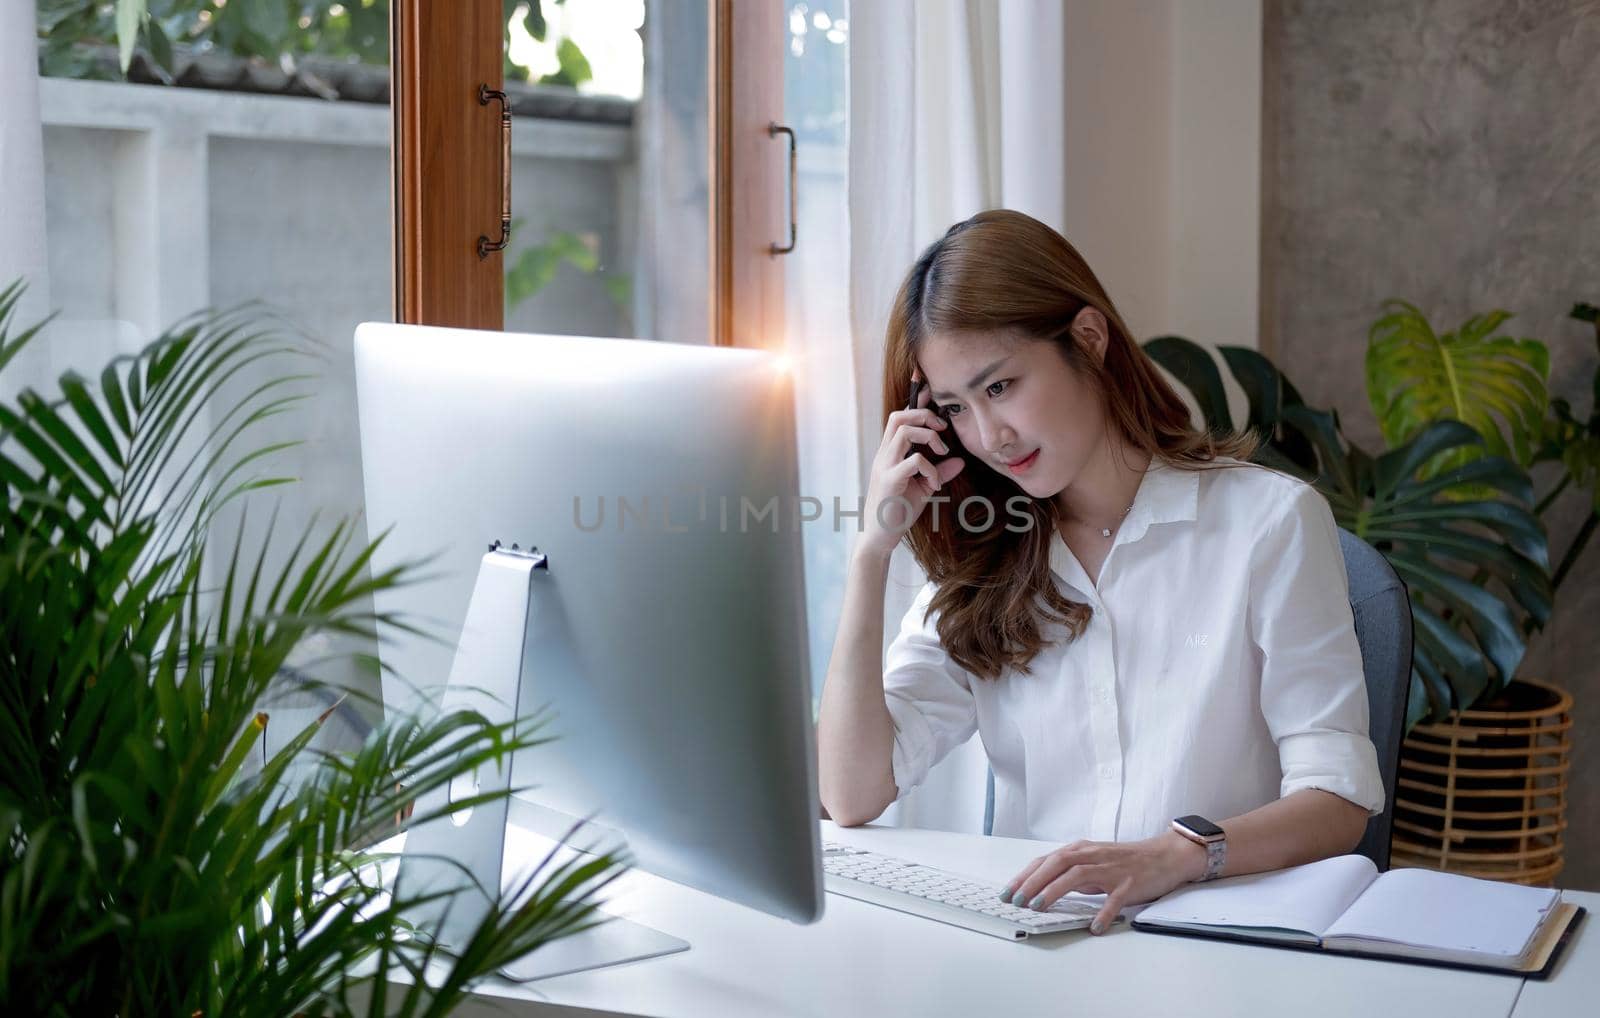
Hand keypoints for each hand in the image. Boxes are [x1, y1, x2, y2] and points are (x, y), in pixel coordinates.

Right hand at [858, 370, 965, 558]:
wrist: (880, 536)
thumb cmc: (898, 511)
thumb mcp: (924, 488)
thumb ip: (940, 472)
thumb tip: (960, 461)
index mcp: (891, 452)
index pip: (901, 418)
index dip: (915, 400)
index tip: (928, 386)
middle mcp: (885, 454)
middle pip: (900, 416)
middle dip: (925, 414)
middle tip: (943, 430)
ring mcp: (885, 466)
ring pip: (904, 431)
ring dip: (929, 437)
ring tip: (942, 452)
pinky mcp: (890, 481)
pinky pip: (913, 461)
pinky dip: (931, 469)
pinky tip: (935, 483)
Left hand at [999, 832, 1207, 934]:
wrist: (1164, 855)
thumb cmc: (1125, 861)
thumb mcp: (1093, 861)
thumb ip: (1070, 871)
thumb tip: (1041, 887)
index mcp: (1081, 850)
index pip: (1046, 861)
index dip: (1024, 876)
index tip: (1007, 891)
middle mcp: (1092, 856)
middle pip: (1056, 864)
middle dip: (1032, 882)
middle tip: (1016, 900)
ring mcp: (1111, 869)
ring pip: (1077, 876)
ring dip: (1054, 891)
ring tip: (1038, 907)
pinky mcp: (1129, 883)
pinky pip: (1114, 899)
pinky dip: (1103, 913)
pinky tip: (1093, 927)